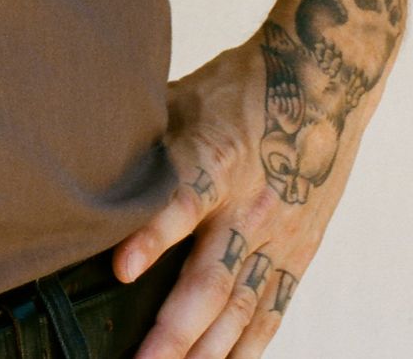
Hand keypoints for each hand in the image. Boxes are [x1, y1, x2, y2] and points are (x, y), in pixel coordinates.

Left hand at [109, 31, 346, 357]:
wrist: (323, 81)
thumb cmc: (239, 85)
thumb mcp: (185, 97)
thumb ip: (147, 140)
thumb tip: (89, 161)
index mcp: (217, 157)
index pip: (182, 200)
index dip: (151, 235)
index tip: (121, 268)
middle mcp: (250, 205)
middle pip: (212, 278)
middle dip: (175, 330)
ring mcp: (280, 236)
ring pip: (241, 308)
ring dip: (208, 352)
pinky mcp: (300, 253)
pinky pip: (272, 311)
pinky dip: (247, 347)